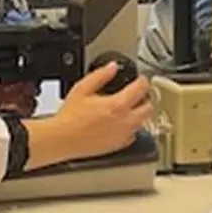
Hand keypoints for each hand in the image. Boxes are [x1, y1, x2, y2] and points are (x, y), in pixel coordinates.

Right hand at [22, 62, 152, 169]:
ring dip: (140, 113)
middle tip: (138, 94)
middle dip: (146, 99)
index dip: (143, 81)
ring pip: (143, 122)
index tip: (140, 79)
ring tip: (129, 108)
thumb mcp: (82, 88)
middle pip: (149, 108)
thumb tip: (112, 67)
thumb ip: (100, 75)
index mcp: (118, 105)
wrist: (63, 139)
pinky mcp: (118, 145)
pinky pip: (133, 136)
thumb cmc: (70, 117)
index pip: (141, 89)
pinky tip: (120, 124)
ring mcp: (123, 135)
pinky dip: (131, 128)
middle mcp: (125, 121)